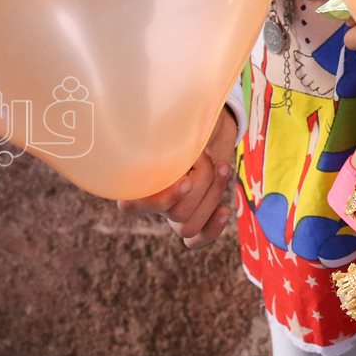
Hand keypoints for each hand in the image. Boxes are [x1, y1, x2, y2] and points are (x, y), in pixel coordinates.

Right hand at [116, 106, 236, 248]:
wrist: (209, 124)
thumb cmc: (187, 117)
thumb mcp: (175, 116)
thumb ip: (165, 126)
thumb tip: (155, 124)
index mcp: (138, 175)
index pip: (131, 206)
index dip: (161, 199)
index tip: (186, 179)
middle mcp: (151, 197)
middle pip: (175, 214)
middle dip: (201, 183)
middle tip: (207, 156)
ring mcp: (172, 208)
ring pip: (188, 225)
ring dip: (212, 195)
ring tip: (222, 167)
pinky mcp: (193, 214)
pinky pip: (194, 239)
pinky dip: (211, 230)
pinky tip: (225, 211)